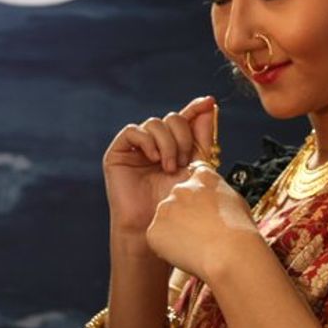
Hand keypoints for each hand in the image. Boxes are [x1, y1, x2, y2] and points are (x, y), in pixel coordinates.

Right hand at [102, 95, 216, 236]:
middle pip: (172, 118)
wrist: (154, 225)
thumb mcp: (195, 166)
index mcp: (174, 145)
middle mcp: (155, 143)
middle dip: (182, 137)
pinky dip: (147, 141)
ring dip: (167, 143)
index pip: (185, 119)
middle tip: (184, 161)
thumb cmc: (175, 202)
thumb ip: (201, 136)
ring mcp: (137, 147)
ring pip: (155, 123)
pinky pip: (133, 131)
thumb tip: (209, 104)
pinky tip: (154, 158)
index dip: (195, 108)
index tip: (209, 102)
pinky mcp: (119, 152)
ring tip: (169, 167)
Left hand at [145, 162, 259, 280]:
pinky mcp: (154, 229)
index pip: (194, 176)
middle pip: (177, 200)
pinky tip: (186, 253)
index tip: (202, 206)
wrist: (230, 253)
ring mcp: (165, 208)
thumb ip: (220, 195)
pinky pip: (157, 238)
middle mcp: (181, 188)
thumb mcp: (237, 202)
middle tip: (200, 233)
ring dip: (175, 231)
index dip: (198, 194)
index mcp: (203, 178)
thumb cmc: (240, 232)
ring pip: (166, 220)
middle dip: (184, 214)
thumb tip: (216, 201)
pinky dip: (167, 247)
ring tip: (196, 246)